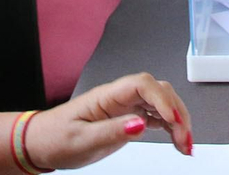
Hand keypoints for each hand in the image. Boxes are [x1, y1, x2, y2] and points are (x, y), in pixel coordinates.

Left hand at [24, 72, 193, 168]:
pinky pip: (157, 117)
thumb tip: (141, 123)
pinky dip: (171, 128)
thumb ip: (112, 132)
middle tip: (184, 139)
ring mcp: (125, 106)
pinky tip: (178, 141)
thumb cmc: (56, 139)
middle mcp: (120, 97)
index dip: (162, 98)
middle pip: (158, 91)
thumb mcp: (82, 140)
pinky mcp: (128, 118)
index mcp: (107, 95)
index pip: (142, 84)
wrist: (42, 143)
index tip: (173, 120)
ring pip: (162, 103)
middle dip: (177, 111)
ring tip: (186, 144)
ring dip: (178, 121)